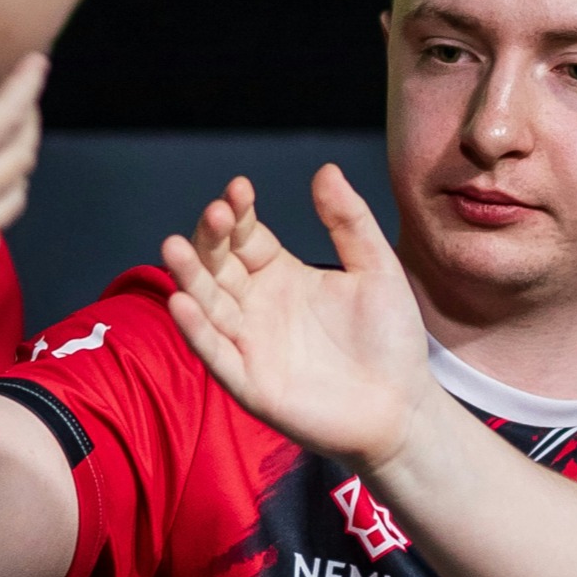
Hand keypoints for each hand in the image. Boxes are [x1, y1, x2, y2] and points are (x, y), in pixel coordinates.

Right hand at [159, 167, 438, 472]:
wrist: (403, 406)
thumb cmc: (390, 340)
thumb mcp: (376, 269)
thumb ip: (350, 222)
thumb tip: (326, 170)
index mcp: (282, 275)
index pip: (246, 237)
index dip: (239, 213)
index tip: (239, 188)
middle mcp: (257, 306)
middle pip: (218, 265)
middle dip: (211, 238)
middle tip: (215, 213)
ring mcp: (250, 344)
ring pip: (208, 304)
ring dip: (189, 277)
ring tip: (173, 247)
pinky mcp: (250, 383)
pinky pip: (216, 354)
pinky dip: (196, 330)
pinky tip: (180, 303)